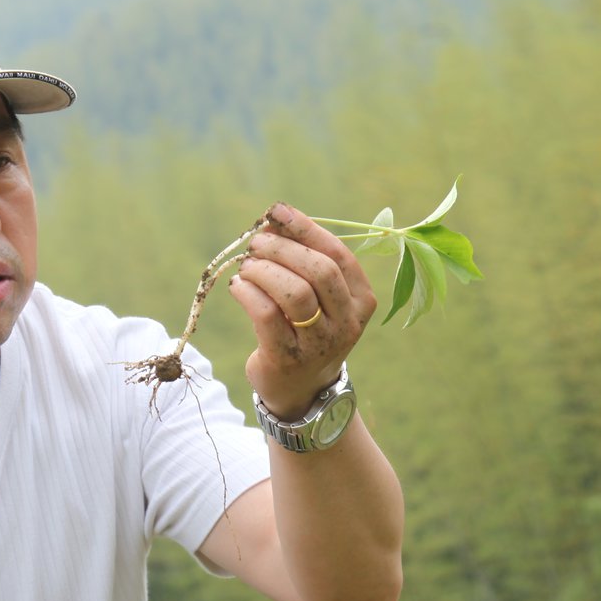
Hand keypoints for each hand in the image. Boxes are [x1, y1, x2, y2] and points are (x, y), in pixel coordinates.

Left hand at [230, 204, 378, 419]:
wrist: (300, 390)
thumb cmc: (307, 331)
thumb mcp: (318, 297)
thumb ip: (303, 259)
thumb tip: (274, 218)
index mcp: (362, 300)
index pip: (338, 254)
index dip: (306, 228)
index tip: (277, 211)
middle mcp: (347, 322)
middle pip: (319, 271)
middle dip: (283, 248)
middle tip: (256, 243)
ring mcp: (320, 344)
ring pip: (295, 293)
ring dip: (264, 270)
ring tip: (247, 266)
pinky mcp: (288, 359)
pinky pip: (266, 315)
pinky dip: (248, 293)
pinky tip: (238, 287)